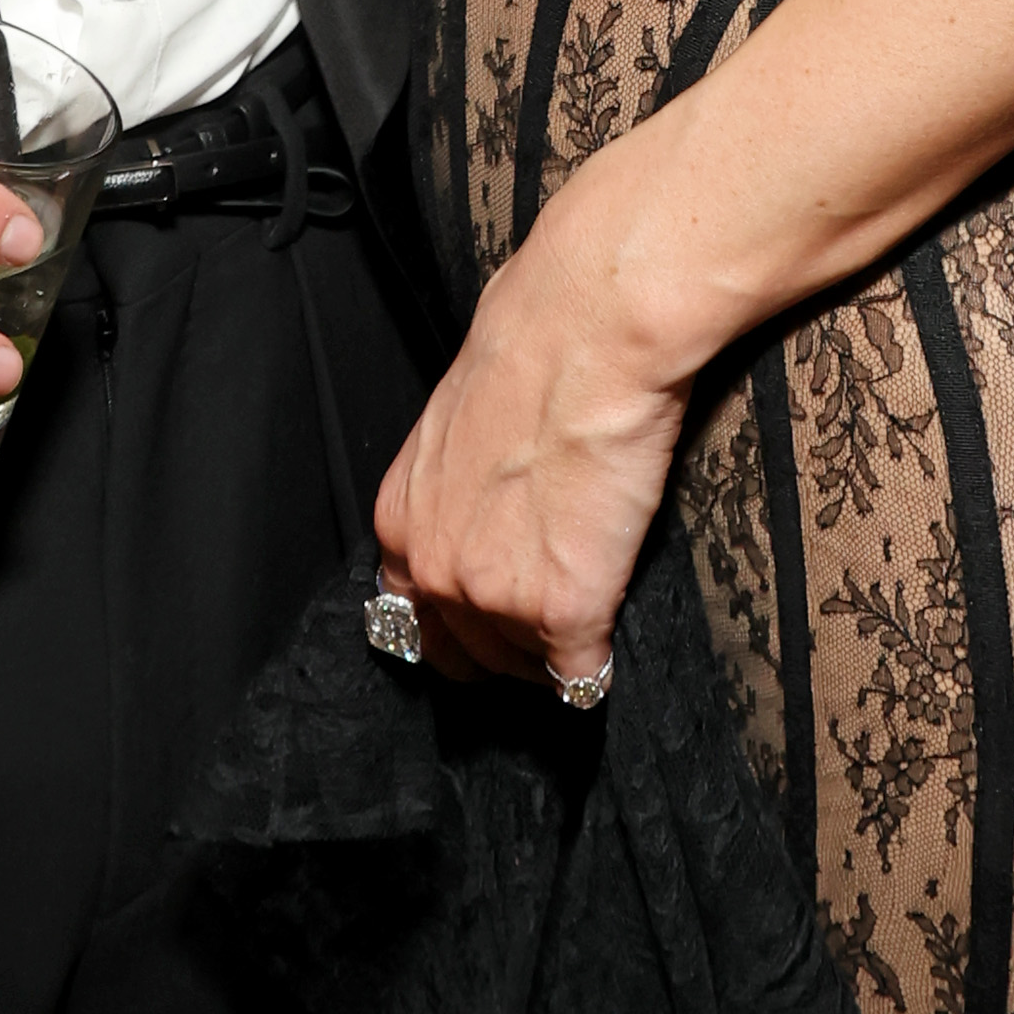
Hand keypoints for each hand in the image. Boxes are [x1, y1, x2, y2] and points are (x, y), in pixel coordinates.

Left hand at [369, 170, 694, 693]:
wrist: (587, 333)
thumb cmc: (531, 348)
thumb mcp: (453, 423)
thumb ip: (455, 485)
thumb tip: (488, 501)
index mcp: (401, 521)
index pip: (414, 616)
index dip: (460, 622)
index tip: (495, 615)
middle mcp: (435, 571)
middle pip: (466, 657)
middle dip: (506, 647)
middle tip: (547, 624)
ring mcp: (498, 599)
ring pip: (526, 670)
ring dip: (555, 652)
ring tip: (590, 606)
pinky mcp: (565, 613)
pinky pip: (582, 679)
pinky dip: (599, 665)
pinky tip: (612, 633)